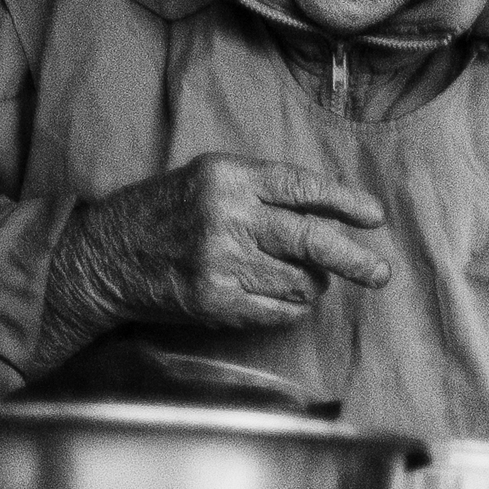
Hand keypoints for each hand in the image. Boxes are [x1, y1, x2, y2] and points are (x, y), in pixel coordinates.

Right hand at [41, 155, 388, 361]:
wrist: (106, 256)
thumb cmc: (168, 213)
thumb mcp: (211, 180)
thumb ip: (265, 190)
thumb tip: (336, 215)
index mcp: (228, 177)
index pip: (302, 187)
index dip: (345, 202)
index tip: (375, 218)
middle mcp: (226, 217)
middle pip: (312, 240)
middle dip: (355, 259)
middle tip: (382, 274)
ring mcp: (222, 262)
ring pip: (301, 281)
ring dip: (311, 284)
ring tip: (291, 276)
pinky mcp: (217, 302)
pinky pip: (281, 311)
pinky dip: (290, 307)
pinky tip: (274, 296)